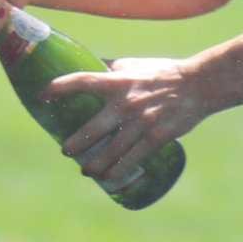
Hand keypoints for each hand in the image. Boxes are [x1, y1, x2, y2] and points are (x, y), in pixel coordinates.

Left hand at [45, 57, 214, 182]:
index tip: (43, 96)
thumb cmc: (163, 72)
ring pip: (110, 150)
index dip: (59, 88)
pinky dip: (117, 170)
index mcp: (117, 81)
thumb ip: (111, 68)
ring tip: (85, 170)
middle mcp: (126, 102)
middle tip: (66, 151)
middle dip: (74, 144)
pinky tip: (107, 177)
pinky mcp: (156, 137)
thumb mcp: (134, 65)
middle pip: (90, 129)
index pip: (81, 81)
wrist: (199, 85)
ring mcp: (141, 122)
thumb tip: (88, 64)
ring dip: (93, 164)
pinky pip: (132, 159)